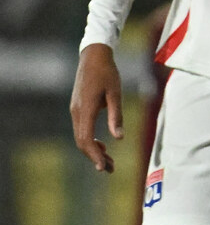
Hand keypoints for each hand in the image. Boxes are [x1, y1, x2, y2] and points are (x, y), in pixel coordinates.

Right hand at [70, 43, 123, 172]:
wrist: (94, 56)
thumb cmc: (107, 72)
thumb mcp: (115, 93)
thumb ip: (116, 115)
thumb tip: (119, 138)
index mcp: (86, 109)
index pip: (86, 139)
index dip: (94, 155)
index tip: (103, 167)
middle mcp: (77, 111)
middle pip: (82, 141)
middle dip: (95, 157)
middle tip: (111, 169)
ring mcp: (75, 109)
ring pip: (80, 136)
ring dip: (93, 150)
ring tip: (109, 160)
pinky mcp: (77, 107)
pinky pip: (81, 129)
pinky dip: (90, 140)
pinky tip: (102, 144)